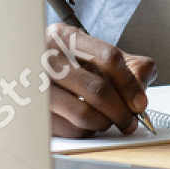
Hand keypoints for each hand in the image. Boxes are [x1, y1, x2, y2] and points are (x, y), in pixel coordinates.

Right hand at [44, 23, 155, 137]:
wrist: (29, 69)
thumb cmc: (69, 63)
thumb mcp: (98, 54)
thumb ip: (131, 66)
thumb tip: (140, 92)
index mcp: (66, 37)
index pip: (109, 58)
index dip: (129, 84)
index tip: (140, 103)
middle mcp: (47, 58)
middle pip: (98, 89)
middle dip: (121, 111)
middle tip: (130, 121)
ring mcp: (36, 86)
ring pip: (83, 113)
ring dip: (104, 122)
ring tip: (108, 120)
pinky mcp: (33, 111)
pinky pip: (69, 129)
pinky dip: (86, 131)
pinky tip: (88, 123)